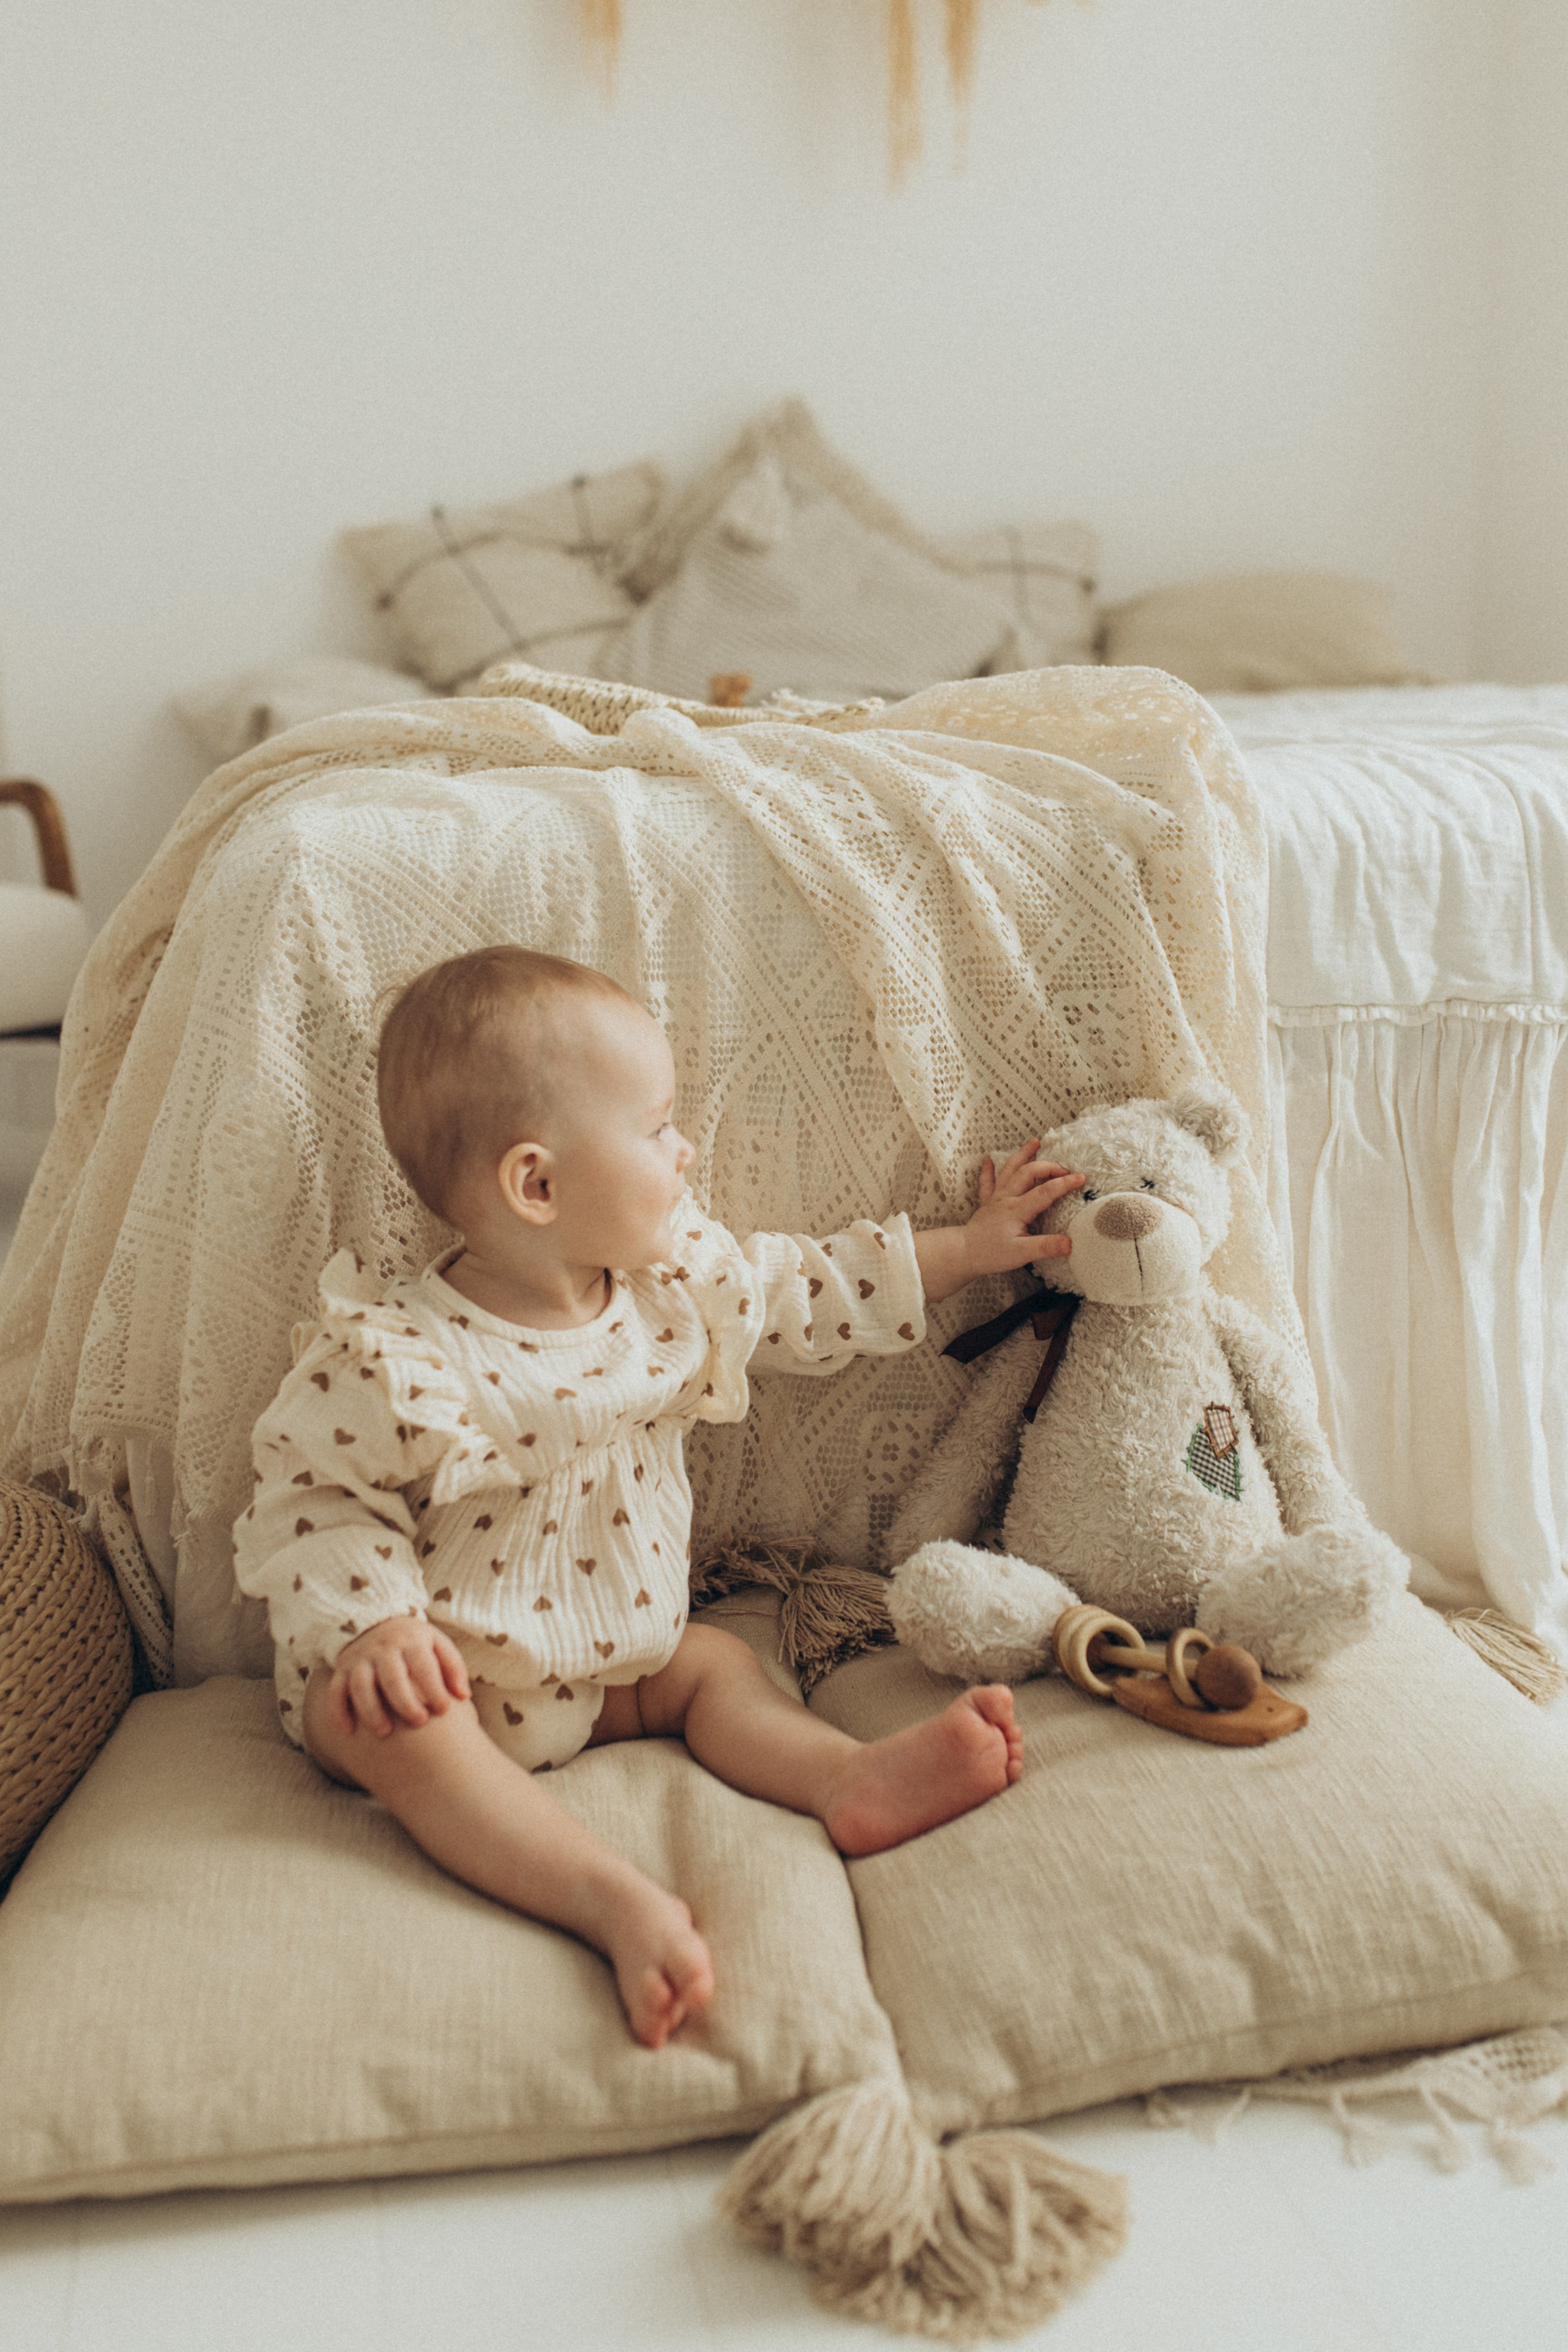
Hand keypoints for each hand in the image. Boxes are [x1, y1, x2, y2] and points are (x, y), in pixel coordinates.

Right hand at [329, 1616, 470, 1739]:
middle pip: (392, 1678)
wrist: (377, 1621)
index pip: (424, 1666)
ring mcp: (360, 1659)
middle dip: (405, 1702)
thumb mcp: (438, 1644)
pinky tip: (348, 1731)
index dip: (434, 1689)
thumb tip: (463, 1696)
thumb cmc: (415, 1643)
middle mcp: (384, 1649)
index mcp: (412, 1641)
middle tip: (419, 1723)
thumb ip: (453, 1668)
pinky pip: (335, 1691)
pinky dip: (338, 1711)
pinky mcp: (342, 1670)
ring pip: (361, 1686)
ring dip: (371, 1710)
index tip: (444, 1710)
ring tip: (384, 1733)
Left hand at [966, 1142, 1085, 1277]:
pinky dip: (989, 1171)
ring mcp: (995, 1199)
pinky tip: (989, 1160)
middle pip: (1029, 1173)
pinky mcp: (987, 1204)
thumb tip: (1069, 1243)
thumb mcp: (1022, 1253)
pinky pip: (987, 1183)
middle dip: (1049, 1166)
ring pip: (1010, 1170)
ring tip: (1034, 1142)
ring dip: (1022, 1155)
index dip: (1065, 1183)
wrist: (963, 1254)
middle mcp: (1007, 1198)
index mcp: (1017, 1209)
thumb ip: (1046, 1246)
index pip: (1046, 1191)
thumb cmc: (991, 1254)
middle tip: (1065, 1169)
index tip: (1081, 1178)